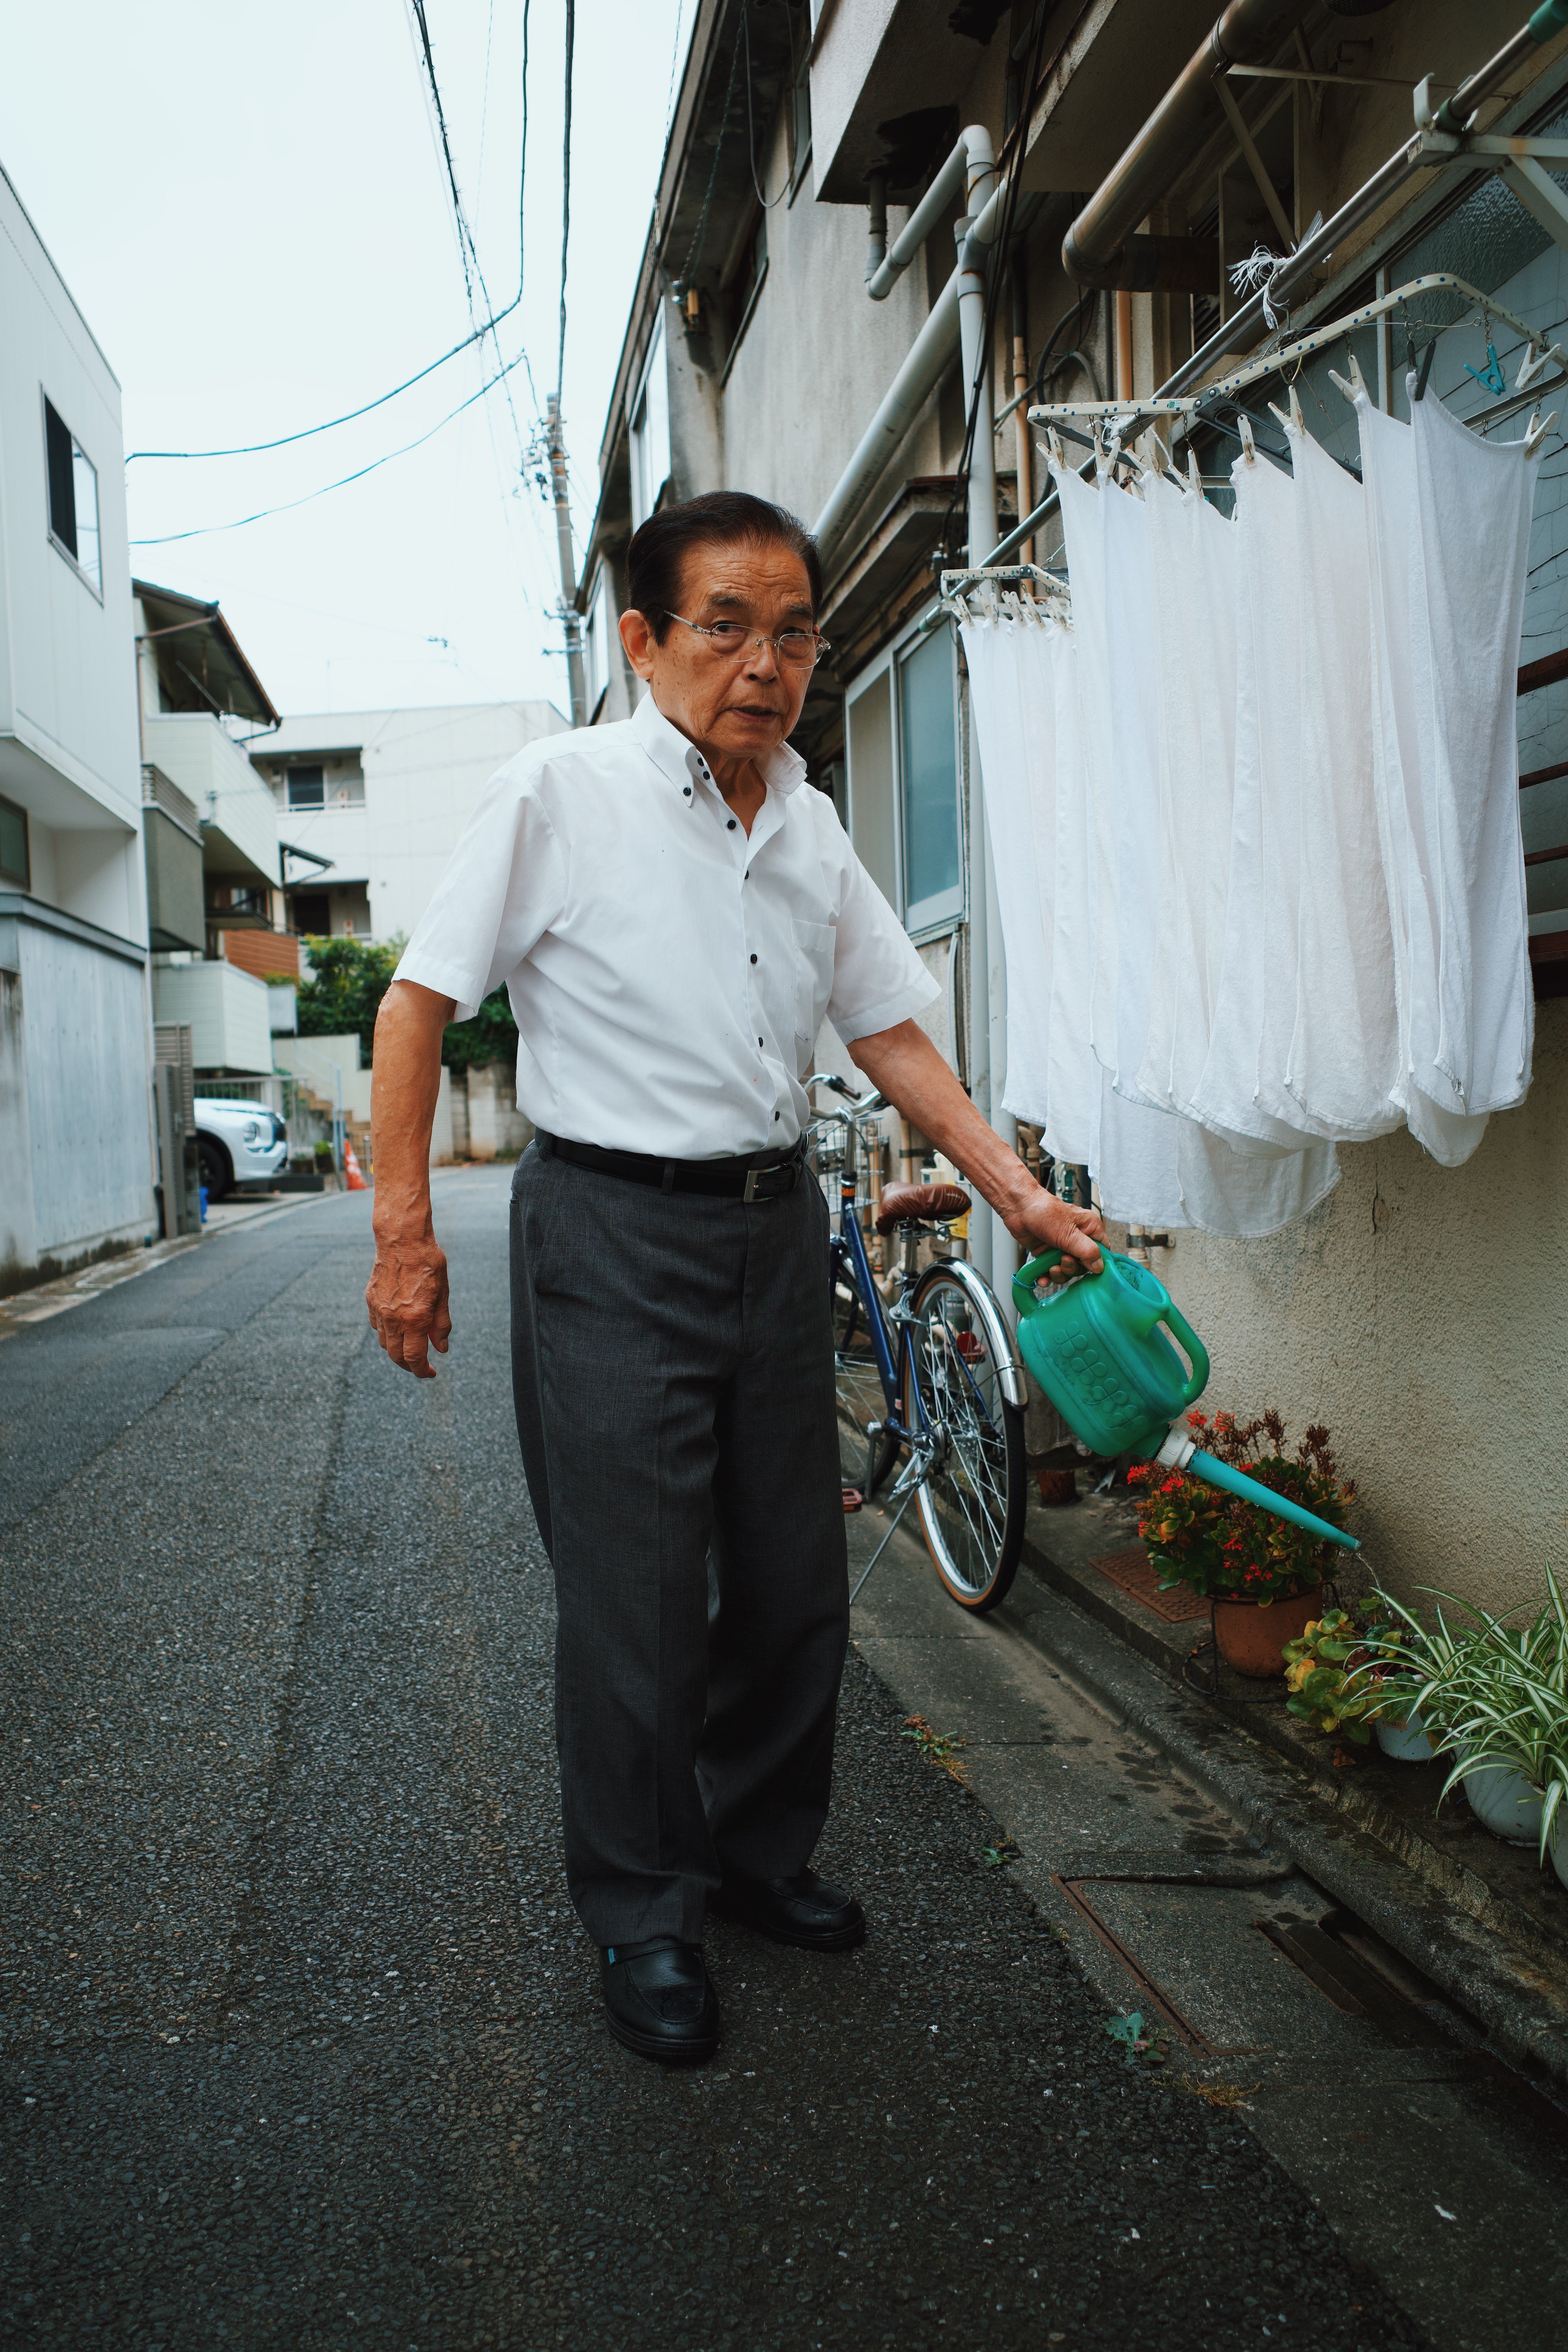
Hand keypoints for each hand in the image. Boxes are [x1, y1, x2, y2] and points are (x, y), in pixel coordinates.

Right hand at [366, 1234, 451, 1376]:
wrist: (402, 1240)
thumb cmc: (428, 1264)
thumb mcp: (443, 1295)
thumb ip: (441, 1324)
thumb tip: (441, 1349)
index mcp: (414, 1319)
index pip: (414, 1358)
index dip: (421, 1371)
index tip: (430, 1373)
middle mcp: (393, 1318)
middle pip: (396, 1356)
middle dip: (408, 1365)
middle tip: (421, 1365)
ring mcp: (379, 1310)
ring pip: (384, 1343)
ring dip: (397, 1350)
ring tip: (411, 1345)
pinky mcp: (371, 1300)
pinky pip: (377, 1326)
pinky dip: (387, 1333)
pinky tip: (398, 1326)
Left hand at [1005, 1186, 1104, 1275]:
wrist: (1018, 1209)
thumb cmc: (1044, 1211)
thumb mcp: (1068, 1232)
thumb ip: (1086, 1250)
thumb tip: (1099, 1266)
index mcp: (1089, 1228)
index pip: (1103, 1251)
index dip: (1097, 1263)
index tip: (1087, 1268)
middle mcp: (1077, 1239)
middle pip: (1084, 1265)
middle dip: (1073, 1268)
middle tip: (1063, 1261)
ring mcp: (1062, 1248)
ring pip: (1068, 1270)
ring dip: (1060, 1274)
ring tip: (1051, 1268)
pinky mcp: (1048, 1254)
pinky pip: (1052, 1271)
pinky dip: (1047, 1277)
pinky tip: (1042, 1278)